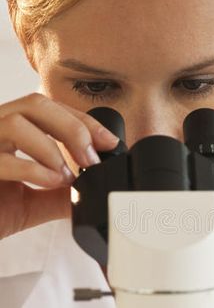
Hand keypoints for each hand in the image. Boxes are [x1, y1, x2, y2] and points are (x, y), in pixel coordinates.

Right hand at [0, 92, 118, 238]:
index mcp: (8, 133)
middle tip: (92, 159)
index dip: (83, 121)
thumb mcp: (30, 203)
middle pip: (35, 104)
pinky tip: (51, 182)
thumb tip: (91, 191)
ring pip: (17, 121)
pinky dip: (34, 168)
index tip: (110, 142)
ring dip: (52, 148)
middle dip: (72, 128)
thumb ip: (59, 195)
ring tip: (66, 176)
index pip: (49, 109)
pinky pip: (2, 157)